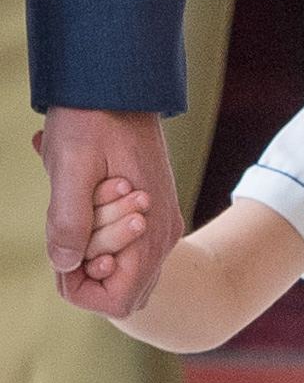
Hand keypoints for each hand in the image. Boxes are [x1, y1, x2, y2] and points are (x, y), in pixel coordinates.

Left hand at [39, 108, 181, 313]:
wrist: (119, 81)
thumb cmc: (92, 118)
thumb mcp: (70, 165)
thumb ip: (68, 219)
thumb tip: (65, 265)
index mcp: (150, 229)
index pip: (117, 301)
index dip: (80, 287)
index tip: (62, 249)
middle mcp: (162, 232)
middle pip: (119, 289)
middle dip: (84, 266)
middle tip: (71, 217)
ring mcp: (160, 222)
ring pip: (120, 268)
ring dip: (90, 246)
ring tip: (80, 201)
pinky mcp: (152, 210)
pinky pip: (123, 246)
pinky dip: (97, 231)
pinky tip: (88, 195)